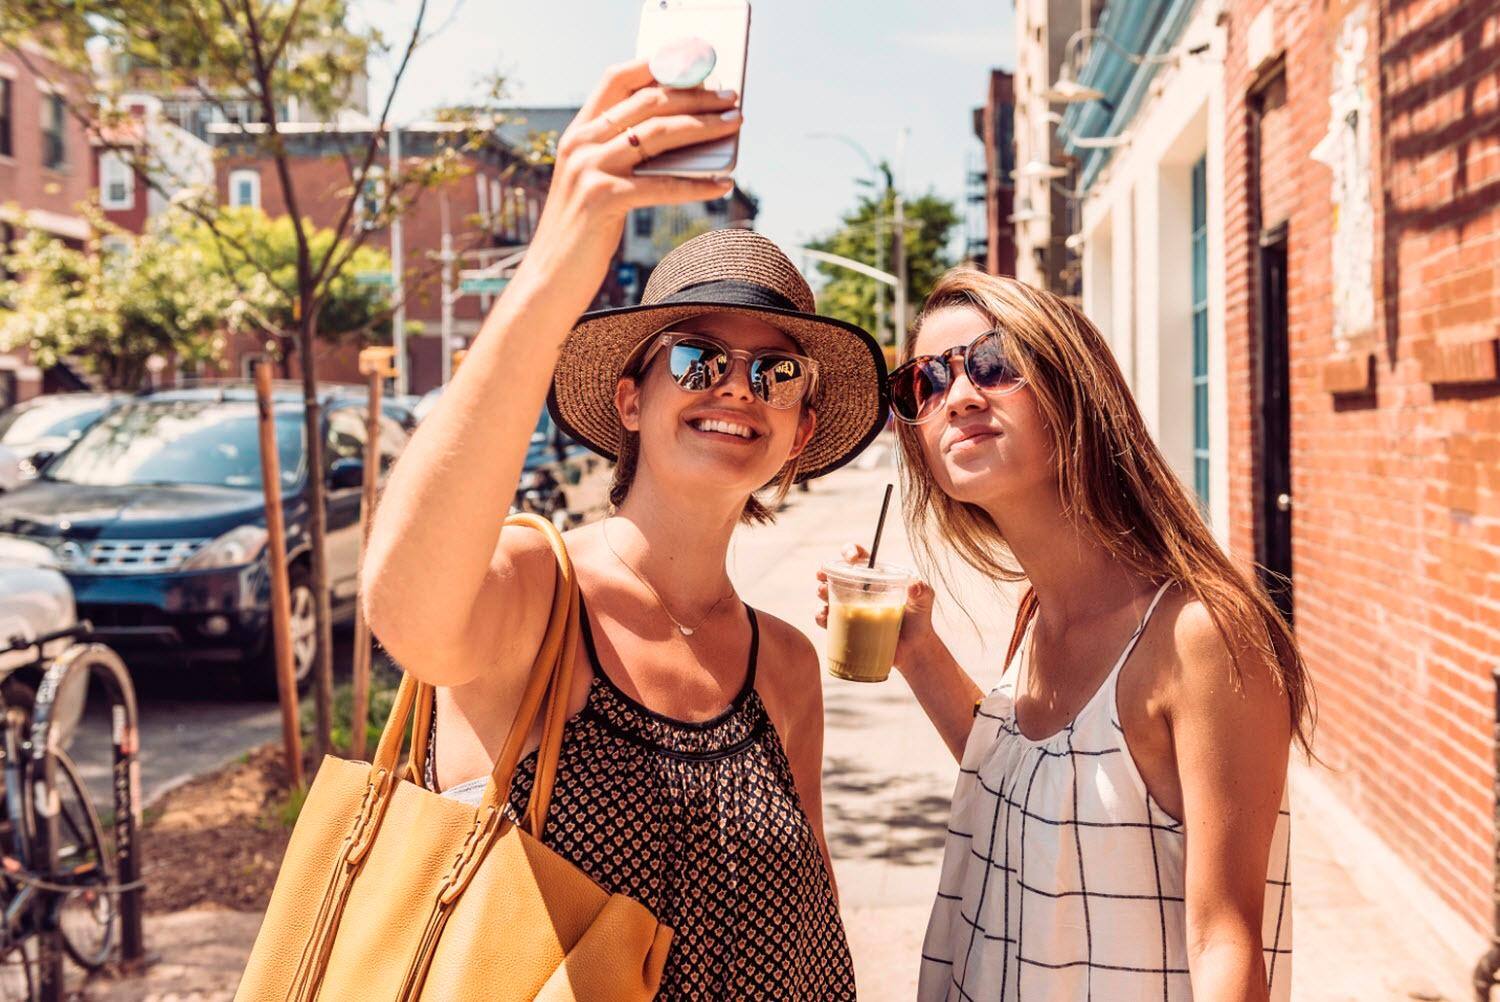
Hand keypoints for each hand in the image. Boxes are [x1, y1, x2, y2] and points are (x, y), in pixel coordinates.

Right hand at [522, 61, 741, 284]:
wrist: (548, 280)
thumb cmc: (580, 236)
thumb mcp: (596, 185)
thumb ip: (623, 157)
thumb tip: (683, 139)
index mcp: (577, 134)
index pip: (616, 80)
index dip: (656, 66)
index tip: (694, 65)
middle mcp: (580, 144)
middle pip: (647, 103)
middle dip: (695, 96)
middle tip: (731, 98)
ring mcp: (589, 170)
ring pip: (658, 134)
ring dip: (703, 127)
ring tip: (734, 126)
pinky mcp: (602, 199)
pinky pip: (662, 185)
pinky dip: (697, 184)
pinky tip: (723, 185)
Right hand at [815, 543, 937, 673]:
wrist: (913, 649)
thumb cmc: (919, 619)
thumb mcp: (925, 600)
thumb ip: (923, 590)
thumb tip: (915, 587)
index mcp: (874, 577)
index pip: (858, 558)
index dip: (849, 551)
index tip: (850, 558)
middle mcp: (859, 590)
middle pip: (836, 575)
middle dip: (826, 572)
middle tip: (824, 577)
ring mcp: (850, 608)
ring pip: (827, 595)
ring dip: (821, 593)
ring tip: (825, 595)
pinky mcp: (845, 627)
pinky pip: (827, 620)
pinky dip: (821, 617)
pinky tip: (825, 617)